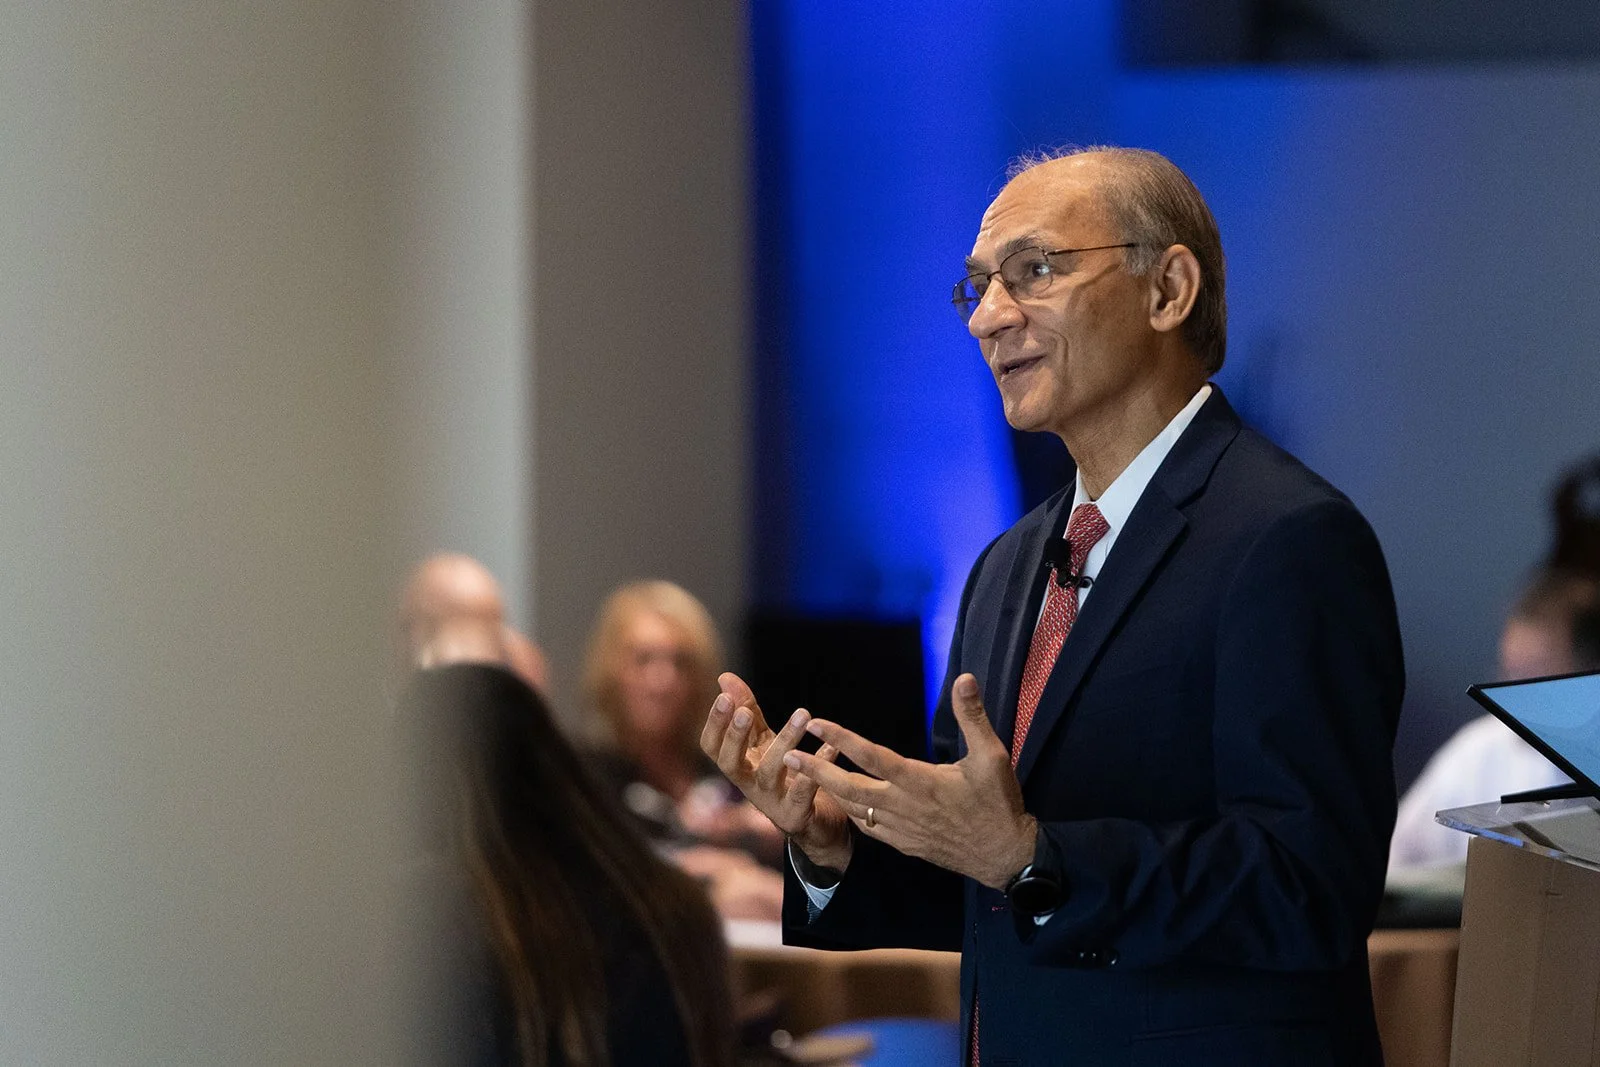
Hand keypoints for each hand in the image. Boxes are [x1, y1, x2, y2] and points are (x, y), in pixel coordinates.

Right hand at [700, 672, 852, 869]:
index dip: (715, 724)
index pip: (712, 747)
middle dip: (735, 737)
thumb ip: (746, 710)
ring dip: (785, 741)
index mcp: (739, 765)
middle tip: (745, 712)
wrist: (813, 823)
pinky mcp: (795, 815)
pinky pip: (805, 790)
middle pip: (730, 764)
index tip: (724, 697)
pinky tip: (831, 744)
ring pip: (770, 773)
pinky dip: (818, 765)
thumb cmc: (784, 775)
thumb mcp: (763, 742)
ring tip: (802, 713)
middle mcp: (748, 785)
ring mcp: (770, 803)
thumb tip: (724, 677)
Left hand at [783, 673, 1035, 888]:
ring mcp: (901, 829)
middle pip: (849, 787)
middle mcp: (903, 806)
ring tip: (804, 775)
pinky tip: (842, 804)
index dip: (840, 739)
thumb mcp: (992, 756)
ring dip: (827, 791)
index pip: (871, 756)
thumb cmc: (998, 803)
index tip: (815, 724)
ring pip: (854, 810)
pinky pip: (868, 830)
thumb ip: (973, 716)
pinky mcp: (905, 845)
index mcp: (919, 781)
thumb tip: (965, 678)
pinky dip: (849, 814)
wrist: (1005, 856)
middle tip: (786, 756)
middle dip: (815, 771)